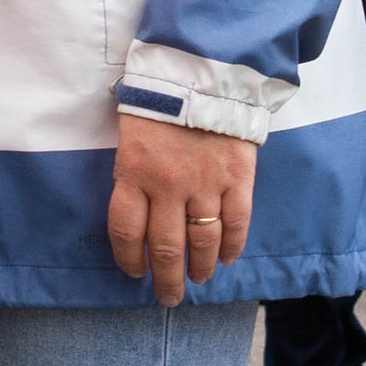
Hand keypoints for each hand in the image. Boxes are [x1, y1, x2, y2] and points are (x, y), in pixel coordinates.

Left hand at [107, 115, 256, 306]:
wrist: (203, 67)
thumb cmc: (159, 98)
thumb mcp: (131, 133)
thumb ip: (133, 173)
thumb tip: (138, 210)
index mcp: (133, 173)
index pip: (126, 232)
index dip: (129, 260)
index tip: (135, 273)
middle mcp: (168, 186)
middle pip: (165, 248)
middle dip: (166, 279)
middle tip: (169, 297)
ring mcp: (206, 184)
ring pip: (202, 241)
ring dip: (201, 267)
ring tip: (199, 280)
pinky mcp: (238, 177)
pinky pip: (236, 221)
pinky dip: (233, 245)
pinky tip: (228, 258)